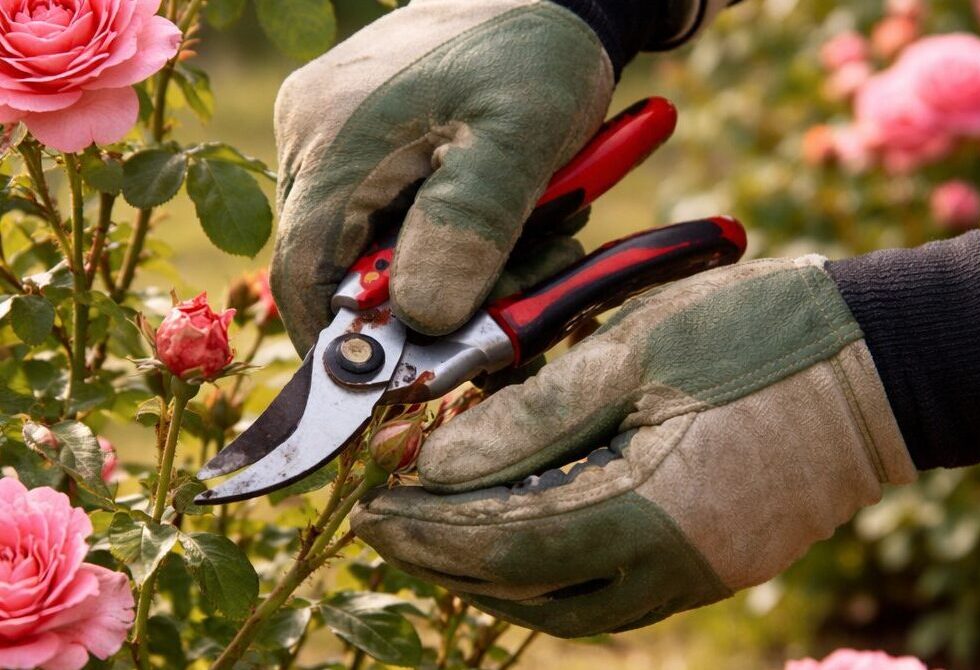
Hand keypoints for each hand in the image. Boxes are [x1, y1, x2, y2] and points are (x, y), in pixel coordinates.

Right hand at [271, 0, 613, 354]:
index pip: (303, 277)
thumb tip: (421, 319)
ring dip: (449, 267)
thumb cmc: (535, 54)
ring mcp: (331, 138)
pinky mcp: (360, 139)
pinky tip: (506, 215)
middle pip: (341, 270)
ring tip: (531, 236)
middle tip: (512, 292)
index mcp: (336, 144)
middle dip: (426, 302)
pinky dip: (445, 236)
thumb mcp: (521, 136)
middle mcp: (313, 141)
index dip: (349, 344)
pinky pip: (387, 215)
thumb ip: (469, 225)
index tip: (410, 379)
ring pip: (370, 248)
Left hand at [352, 256, 916, 636]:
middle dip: (444, 556)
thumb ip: (533, 412)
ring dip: (490, 568)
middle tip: (389, 520)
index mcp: (648, 513)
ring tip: (437, 529)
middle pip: (524, 588)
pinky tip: (519, 529)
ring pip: (561, 602)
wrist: (879, 361)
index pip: (500, 543)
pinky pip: (606, 589)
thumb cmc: (761, 334)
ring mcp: (694, 574)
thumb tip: (438, 460)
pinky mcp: (708, 562)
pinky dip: (545, 566)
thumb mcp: (635, 350)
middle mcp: (669, 568)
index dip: (424, 528)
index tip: (369, 507)